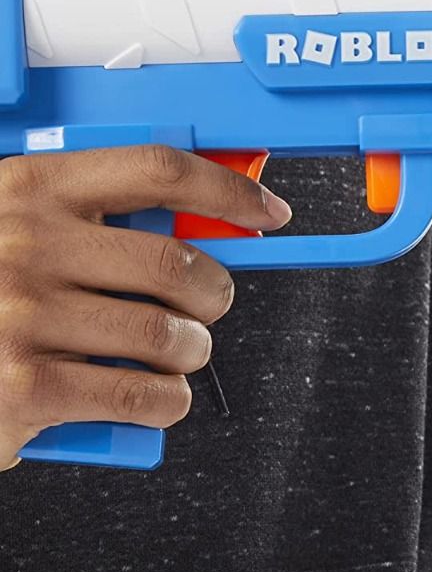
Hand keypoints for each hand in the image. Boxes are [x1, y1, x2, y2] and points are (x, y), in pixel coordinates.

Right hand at [0, 146, 291, 469]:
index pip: (154, 170)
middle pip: (177, 264)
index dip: (226, 188)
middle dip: (214, 294)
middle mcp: (25, 245)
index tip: (266, 211)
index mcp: (26, 190)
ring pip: (170, 337)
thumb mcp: (14, 229)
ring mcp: (22, 316)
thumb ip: (90, 219)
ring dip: (190, 353)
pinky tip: (153, 396)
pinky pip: (146, 395)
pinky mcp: (27, 387)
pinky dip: (167, 402)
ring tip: (171, 356)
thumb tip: (197, 222)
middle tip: (204, 309)